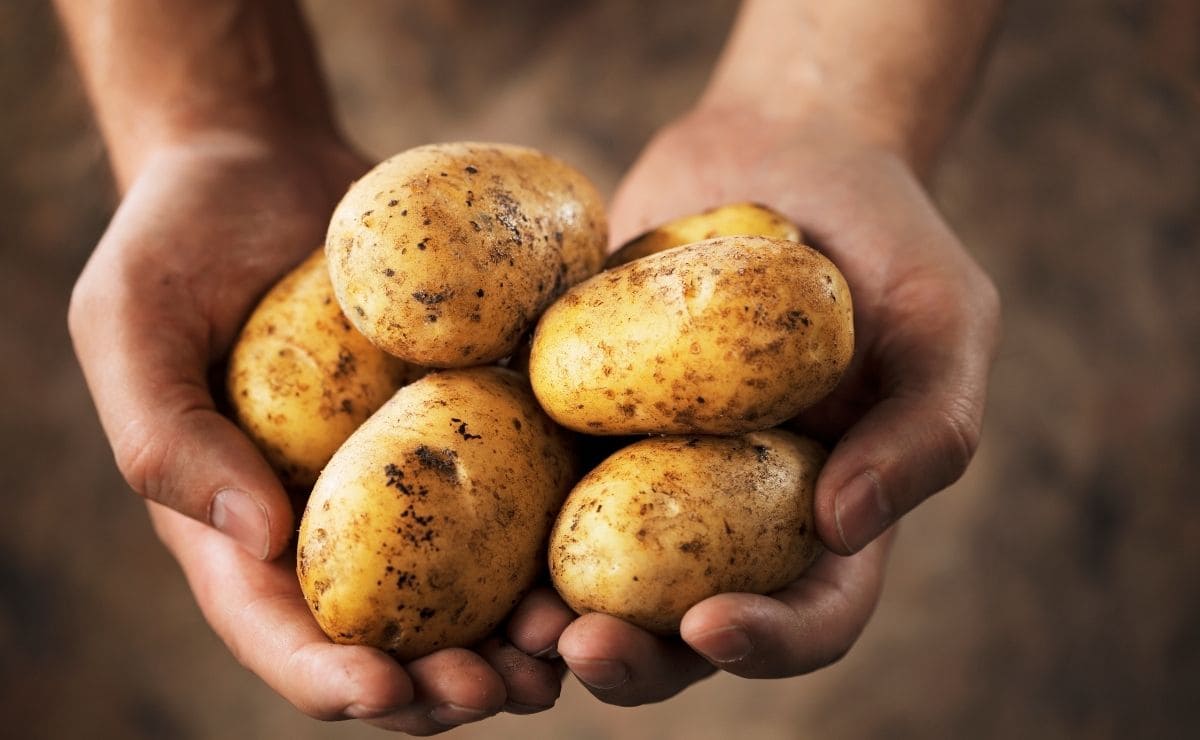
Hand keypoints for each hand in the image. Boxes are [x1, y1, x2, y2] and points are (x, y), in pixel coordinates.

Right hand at [70, 130, 566, 731]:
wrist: (270, 165)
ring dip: (518, 637)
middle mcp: (333, 521)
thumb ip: (166, 434)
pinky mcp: (470, 426)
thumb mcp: (130, 322)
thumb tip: (256, 540)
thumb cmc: (180, 240)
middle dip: (443, 685)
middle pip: (391, 637)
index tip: (382, 690)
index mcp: (240, 525)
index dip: (327, 678)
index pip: (278, 630)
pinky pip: (519, 495)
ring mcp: (410, 480)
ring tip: (567, 648)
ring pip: (469, 591)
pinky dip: (558, 537)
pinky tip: (601, 551)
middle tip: (502, 690)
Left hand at [535, 103, 999, 703]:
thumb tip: (843, 528)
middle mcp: (730, 512)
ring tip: (511, 620)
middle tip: (578, 647)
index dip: (768, 644)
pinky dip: (498, 512)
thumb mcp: (944, 320)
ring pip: (595, 574)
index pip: (811, 614)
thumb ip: (926, 428)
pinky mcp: (579, 415)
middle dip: (634, 658)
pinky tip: (461, 511)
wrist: (780, 150)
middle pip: (683, 627)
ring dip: (551, 616)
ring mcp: (645, 468)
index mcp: (825, 512)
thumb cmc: (883, 236)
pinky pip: (533, 475)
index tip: (711, 626)